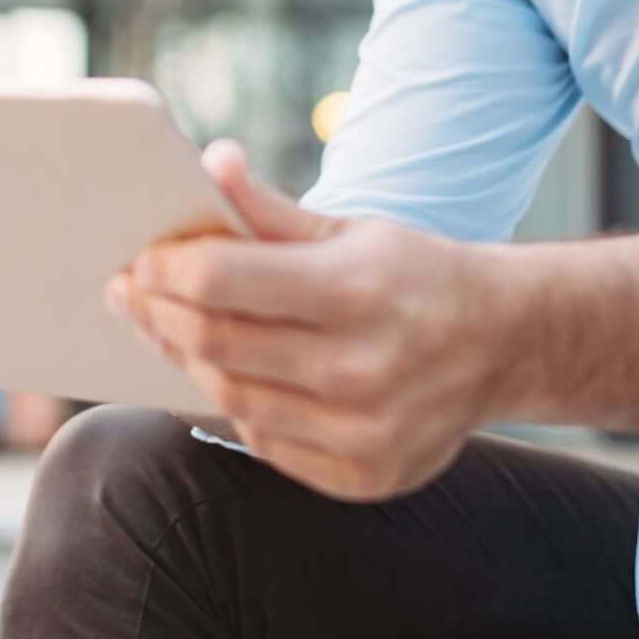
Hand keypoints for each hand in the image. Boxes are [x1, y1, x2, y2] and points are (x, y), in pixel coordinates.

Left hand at [106, 138, 514, 501]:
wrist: (507, 344)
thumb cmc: (415, 276)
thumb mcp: (352, 229)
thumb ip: (271, 208)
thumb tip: (210, 163)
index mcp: (356, 290)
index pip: (221, 280)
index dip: (167, 269)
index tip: (141, 260)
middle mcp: (361, 368)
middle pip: (215, 343)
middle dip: (159, 315)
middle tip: (131, 294)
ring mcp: (362, 432)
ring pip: (231, 398)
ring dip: (188, 360)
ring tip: (168, 331)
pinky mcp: (362, 476)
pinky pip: (266, 443)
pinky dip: (237, 406)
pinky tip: (228, 374)